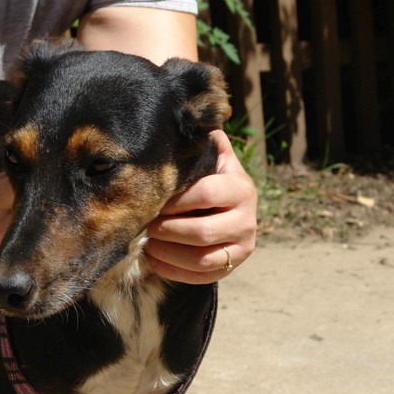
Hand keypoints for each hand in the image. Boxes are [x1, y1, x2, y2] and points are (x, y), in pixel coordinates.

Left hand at [145, 130, 256, 283]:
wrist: (226, 208)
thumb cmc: (207, 179)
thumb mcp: (209, 159)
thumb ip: (200, 143)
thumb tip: (184, 117)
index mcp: (240, 187)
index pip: (206, 194)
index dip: (175, 201)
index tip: (154, 201)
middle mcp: (248, 218)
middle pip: (202, 232)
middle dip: (167, 230)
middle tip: (145, 225)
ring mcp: (243, 246)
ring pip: (201, 259)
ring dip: (168, 253)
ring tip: (147, 243)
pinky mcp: (232, 266)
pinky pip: (202, 276)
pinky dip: (173, 270)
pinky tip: (154, 260)